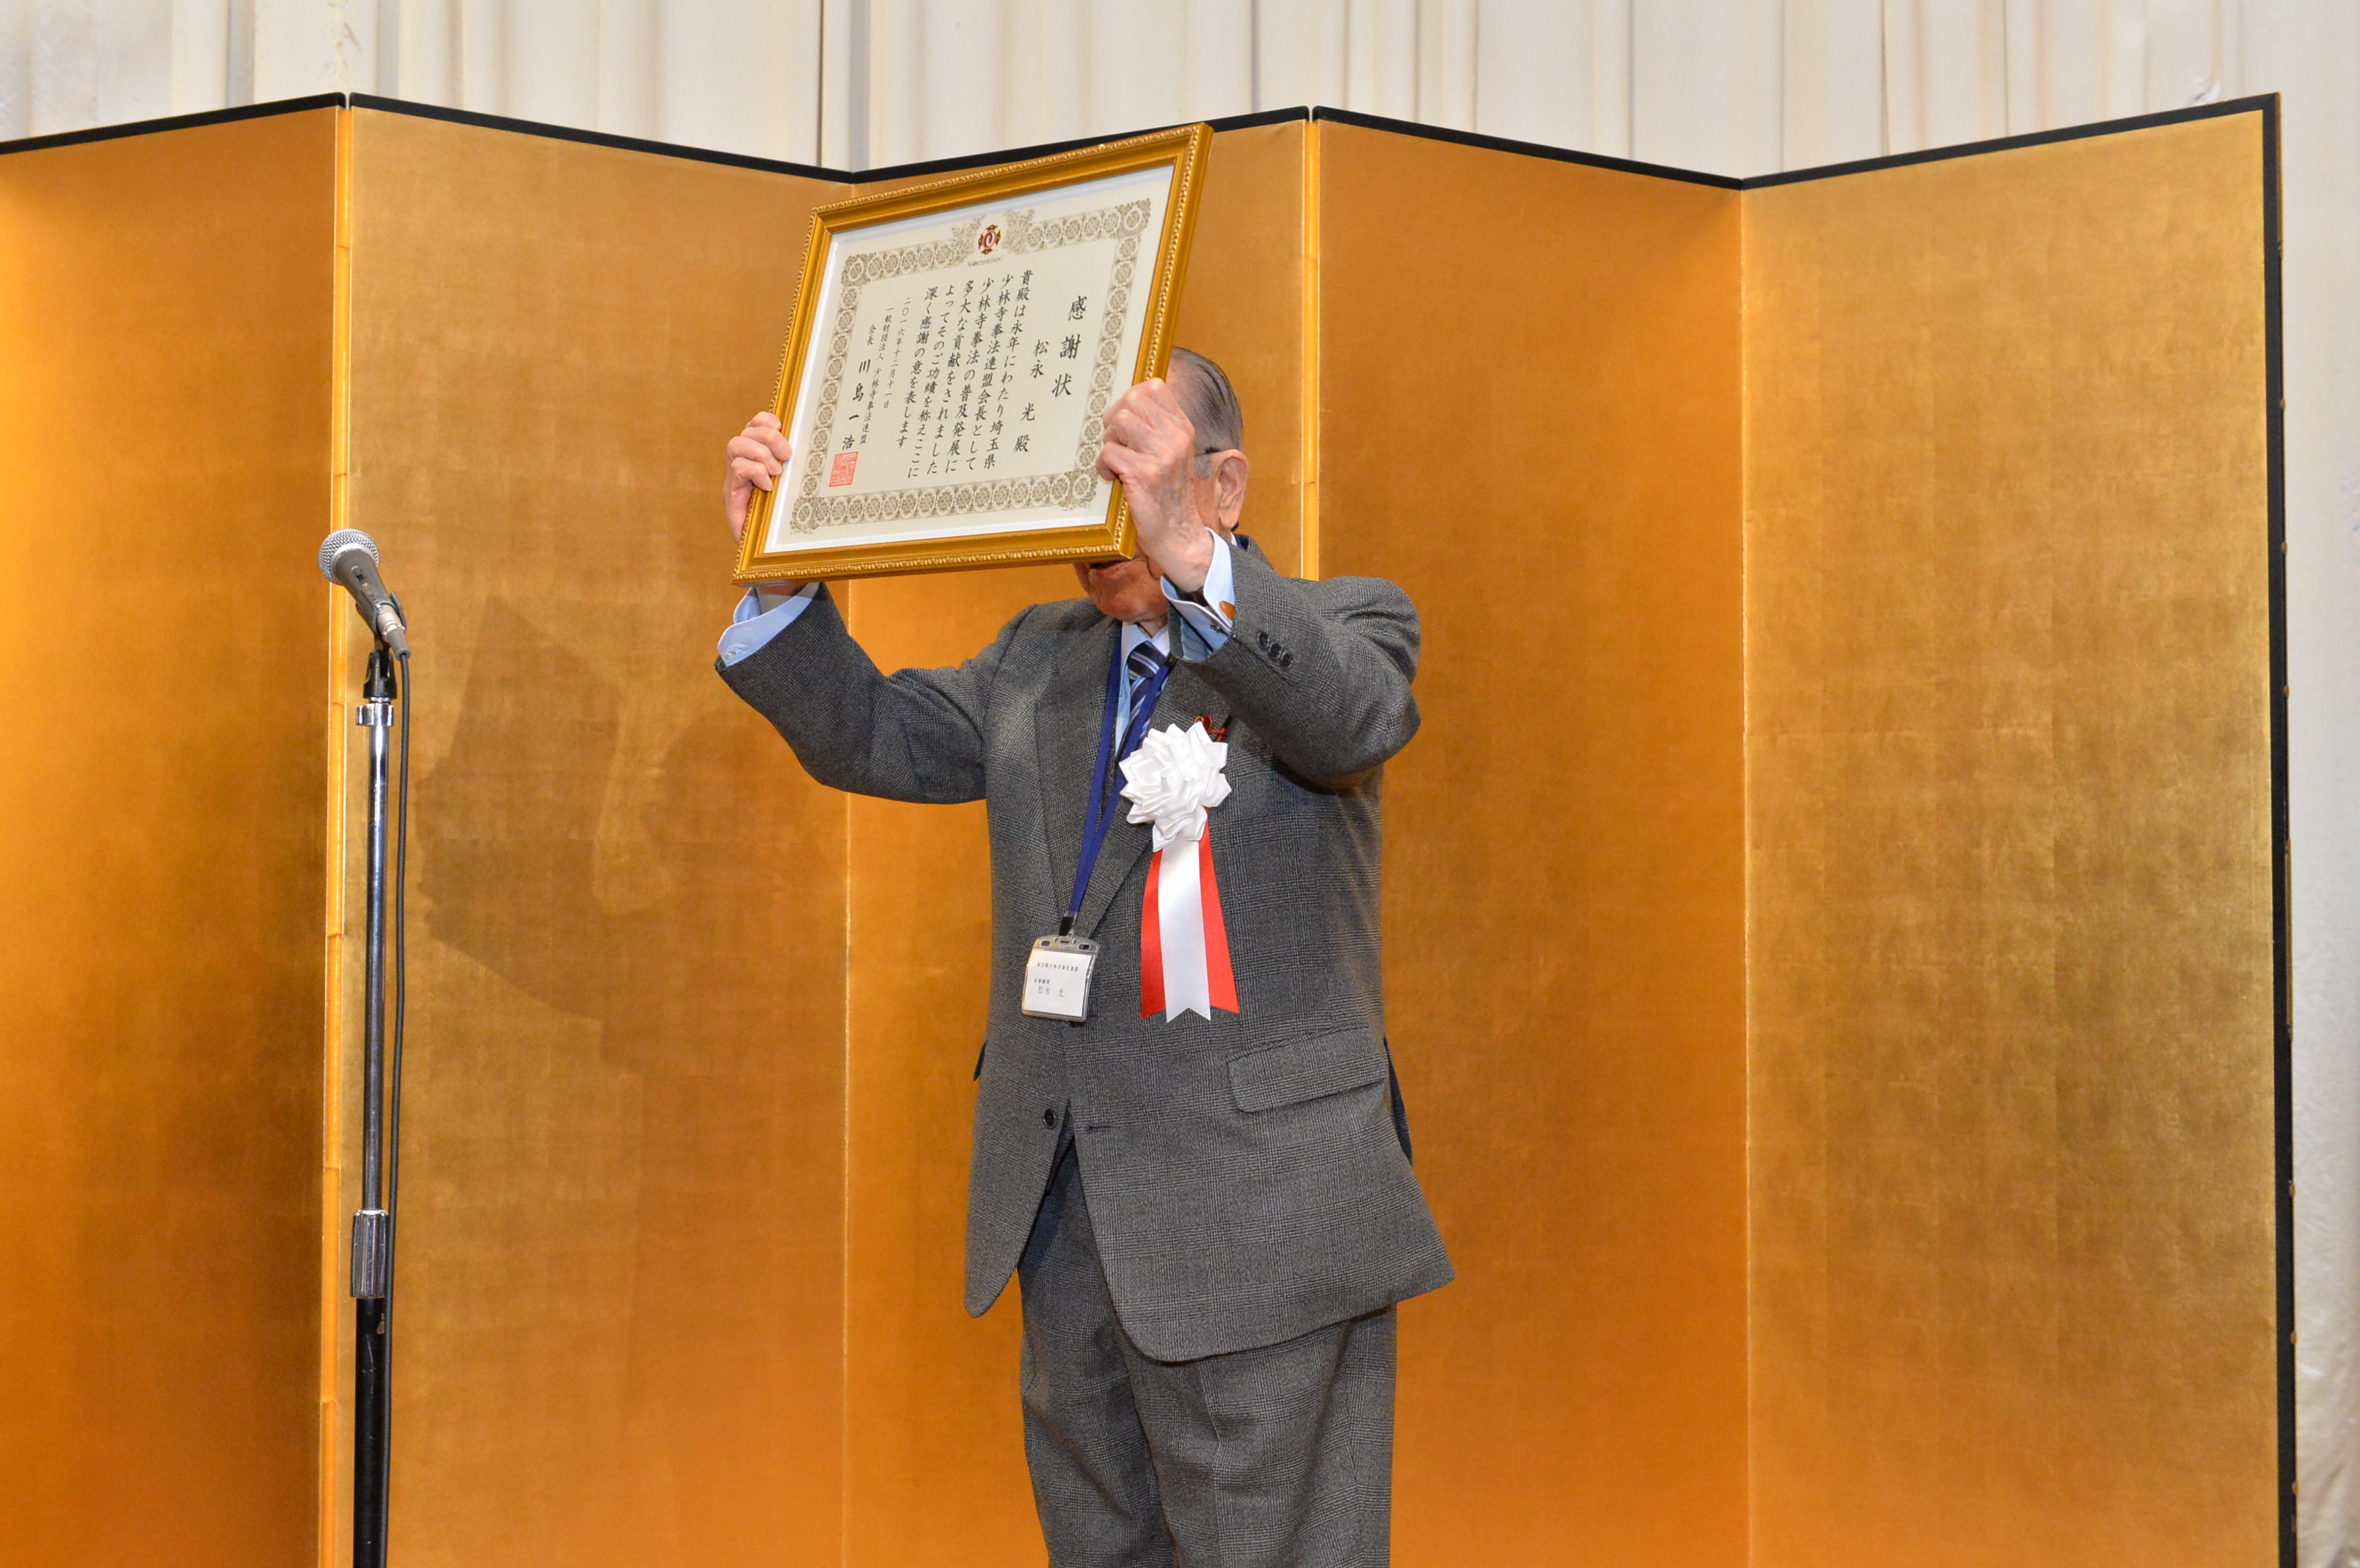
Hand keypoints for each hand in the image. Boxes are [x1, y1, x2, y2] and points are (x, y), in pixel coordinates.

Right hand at [726, 412, 790, 544]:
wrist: (766, 554)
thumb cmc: (785, 520)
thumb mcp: (795, 490)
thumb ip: (798, 471)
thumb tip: (821, 451)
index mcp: (759, 456)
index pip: (756, 424)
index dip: (766, 419)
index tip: (782, 426)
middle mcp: (744, 463)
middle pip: (747, 431)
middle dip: (769, 437)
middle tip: (787, 455)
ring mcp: (736, 478)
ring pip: (736, 444)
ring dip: (760, 453)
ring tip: (776, 472)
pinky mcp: (731, 494)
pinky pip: (736, 468)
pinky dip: (753, 471)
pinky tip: (767, 486)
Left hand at [1096, 379, 1214, 592]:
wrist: (1178, 535)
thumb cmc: (1168, 495)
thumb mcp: (1172, 455)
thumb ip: (1157, 429)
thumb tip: (1125, 405)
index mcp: (1183, 429)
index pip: (1155, 387)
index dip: (1130, 398)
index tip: (1125, 421)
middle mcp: (1176, 438)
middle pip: (1132, 399)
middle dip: (1114, 419)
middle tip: (1115, 443)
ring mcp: (1161, 455)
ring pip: (1120, 421)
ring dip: (1109, 441)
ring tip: (1116, 461)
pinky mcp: (1144, 474)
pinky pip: (1109, 453)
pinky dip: (1103, 466)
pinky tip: (1114, 478)